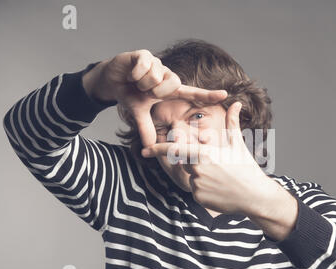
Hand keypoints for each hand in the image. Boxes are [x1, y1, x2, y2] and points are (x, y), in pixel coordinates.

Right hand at [82, 49, 227, 146]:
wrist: (111, 80)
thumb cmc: (129, 94)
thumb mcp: (139, 113)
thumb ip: (146, 128)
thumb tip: (149, 147)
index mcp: (169, 90)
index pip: (192, 93)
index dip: (208, 95)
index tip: (225, 95)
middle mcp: (167, 76)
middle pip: (174, 84)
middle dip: (155, 91)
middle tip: (143, 91)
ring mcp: (158, 64)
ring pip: (157, 76)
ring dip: (142, 83)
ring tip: (135, 82)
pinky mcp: (145, 55)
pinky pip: (146, 66)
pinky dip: (135, 73)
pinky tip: (131, 73)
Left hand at [140, 101, 272, 215]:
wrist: (255, 195)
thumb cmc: (246, 168)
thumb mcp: (237, 144)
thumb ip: (232, 123)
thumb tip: (236, 103)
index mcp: (203, 153)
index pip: (174, 149)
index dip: (157, 149)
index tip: (145, 150)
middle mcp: (197, 169)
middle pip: (184, 163)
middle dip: (193, 163)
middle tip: (214, 167)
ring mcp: (197, 185)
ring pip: (190, 178)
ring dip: (201, 177)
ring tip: (221, 179)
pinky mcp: (198, 198)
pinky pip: (195, 191)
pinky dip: (204, 190)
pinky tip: (220, 190)